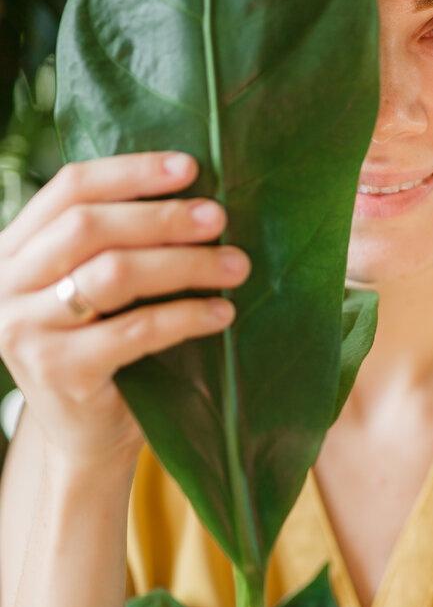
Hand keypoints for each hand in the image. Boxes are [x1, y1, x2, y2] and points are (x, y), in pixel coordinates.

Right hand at [0, 151, 250, 475]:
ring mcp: (25, 331)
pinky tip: (223, 313)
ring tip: (236, 265)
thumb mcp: (92, 290)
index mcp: (12, 250)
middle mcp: (5, 285)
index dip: (130, 172)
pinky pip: (136, 330)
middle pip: (88, 227)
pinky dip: (187, 316)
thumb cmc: (103, 351)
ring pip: (114, 275)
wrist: (85, 439)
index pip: (68, 190)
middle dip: (162, 217)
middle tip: (219, 218)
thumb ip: (114, 244)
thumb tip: (193, 190)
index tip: (188, 167)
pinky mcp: (60, 372)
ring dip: (184, 264)